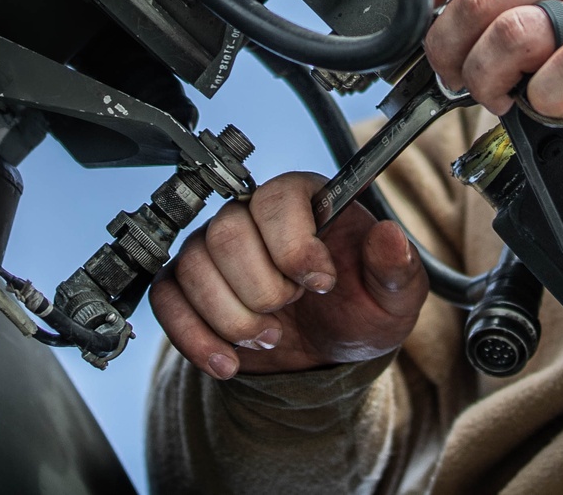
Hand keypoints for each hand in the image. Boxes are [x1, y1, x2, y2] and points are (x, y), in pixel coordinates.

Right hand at [149, 172, 428, 378]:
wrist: (330, 352)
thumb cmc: (361, 309)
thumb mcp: (395, 295)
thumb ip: (397, 267)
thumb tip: (390, 237)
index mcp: (305, 200)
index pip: (276, 200)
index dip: (294, 247)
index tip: (322, 284)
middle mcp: (253, 215)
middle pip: (226, 234)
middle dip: (262, 290)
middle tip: (291, 310)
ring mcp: (215, 248)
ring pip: (192, 266)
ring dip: (232, 318)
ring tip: (269, 338)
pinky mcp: (189, 286)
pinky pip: (166, 298)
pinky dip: (194, 337)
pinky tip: (228, 362)